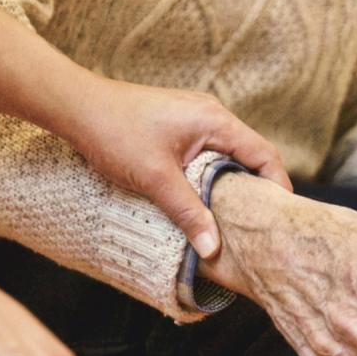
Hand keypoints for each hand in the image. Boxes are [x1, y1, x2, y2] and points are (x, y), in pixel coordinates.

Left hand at [63, 76, 291, 257]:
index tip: (280, 219)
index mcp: (215, 121)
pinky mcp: (179, 126)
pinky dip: (212, 176)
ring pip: (228, 156)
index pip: (264, 154)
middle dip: (257, 190)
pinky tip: (203, 199)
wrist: (76, 106)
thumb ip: (189, 213)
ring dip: (232, 184)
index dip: (278, 187)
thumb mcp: (155, 179)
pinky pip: (209, 153)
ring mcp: (195, 118)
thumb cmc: (114, 132)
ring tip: (233, 219)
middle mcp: (211, 115)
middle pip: (250, 155)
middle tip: (259, 226)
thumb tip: (214, 249)